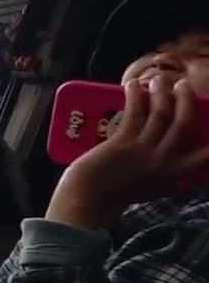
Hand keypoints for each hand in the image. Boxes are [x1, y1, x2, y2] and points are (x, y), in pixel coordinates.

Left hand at [46, 76, 208, 229]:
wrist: (86, 202)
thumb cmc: (111, 197)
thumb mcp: (148, 190)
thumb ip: (161, 176)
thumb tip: (164, 159)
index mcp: (172, 175)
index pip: (203, 157)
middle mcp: (163, 161)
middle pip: (184, 122)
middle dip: (186, 100)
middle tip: (184, 86)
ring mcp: (143, 151)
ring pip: (161, 112)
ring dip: (161, 92)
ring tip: (159, 80)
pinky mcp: (123, 143)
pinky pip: (134, 112)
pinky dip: (135, 95)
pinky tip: (132, 85)